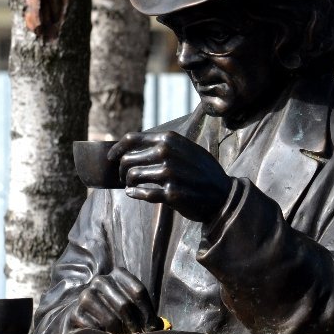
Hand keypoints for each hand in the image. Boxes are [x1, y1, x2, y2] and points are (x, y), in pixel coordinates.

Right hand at [70, 268, 162, 333]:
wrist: (83, 316)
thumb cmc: (114, 311)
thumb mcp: (132, 306)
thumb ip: (146, 313)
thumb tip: (161, 327)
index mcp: (118, 274)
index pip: (138, 291)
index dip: (148, 313)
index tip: (152, 328)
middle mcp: (100, 280)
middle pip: (125, 305)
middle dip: (134, 325)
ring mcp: (86, 295)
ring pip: (111, 319)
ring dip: (120, 333)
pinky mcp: (75, 313)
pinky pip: (95, 329)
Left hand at [109, 131, 230, 222]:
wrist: (223, 194)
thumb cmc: (201, 172)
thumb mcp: (186, 149)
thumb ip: (163, 146)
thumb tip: (132, 149)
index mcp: (169, 139)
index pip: (131, 139)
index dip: (117, 149)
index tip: (111, 158)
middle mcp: (167, 153)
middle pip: (127, 159)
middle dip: (121, 170)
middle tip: (125, 178)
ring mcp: (169, 173)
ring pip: (132, 177)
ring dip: (128, 183)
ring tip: (132, 187)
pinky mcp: (171, 193)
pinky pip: (143, 193)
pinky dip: (135, 194)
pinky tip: (134, 194)